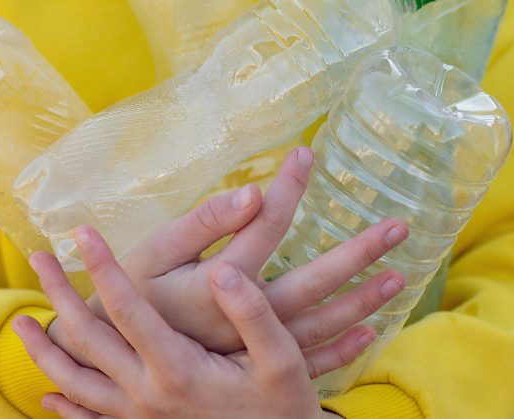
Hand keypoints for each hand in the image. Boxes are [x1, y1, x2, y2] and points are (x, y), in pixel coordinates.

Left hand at [16, 226, 370, 417]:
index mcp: (177, 368)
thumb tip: (221, 271)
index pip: (127, 308)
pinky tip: (49, 396)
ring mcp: (140, 418)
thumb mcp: (282, 360)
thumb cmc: (283, 408)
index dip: (104, 267)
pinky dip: (64, 405)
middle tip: (37, 257)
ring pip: (76, 382)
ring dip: (44, 351)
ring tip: (19, 324)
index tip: (82, 230)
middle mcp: (148, 394)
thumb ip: (252, 314)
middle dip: (58, 295)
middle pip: (88, 339)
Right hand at [49, 148, 407, 355]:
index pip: (265, 225)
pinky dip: (340, 348)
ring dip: (359, 300)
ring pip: (317, 324)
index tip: (307, 151)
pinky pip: (306, 359)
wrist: (115, 352)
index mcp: (217, 282)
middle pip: (310, 282)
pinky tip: (369, 332)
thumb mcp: (155, 252)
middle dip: (355, 254)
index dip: (289, 186)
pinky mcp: (252, 362)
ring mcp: (251, 345)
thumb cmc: (132, 293)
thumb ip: (204, 223)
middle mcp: (242, 317)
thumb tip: (252, 193)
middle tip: (398, 228)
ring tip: (397, 277)